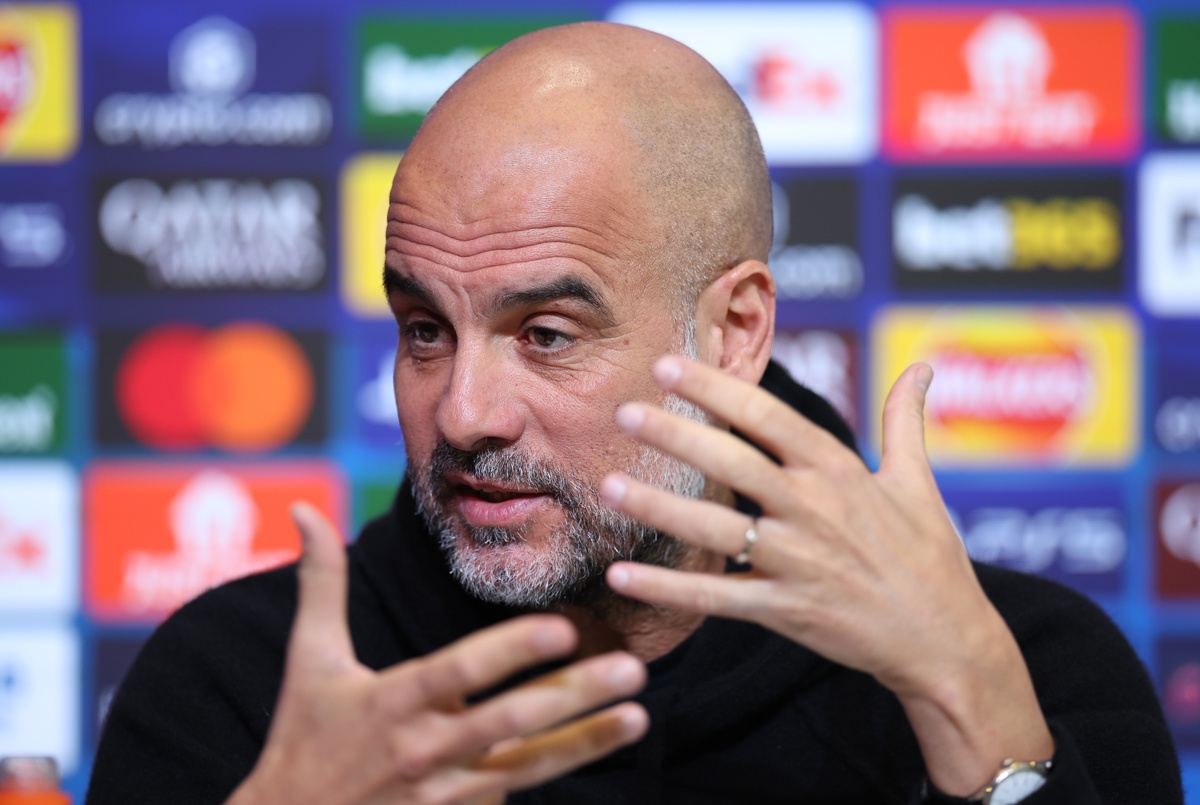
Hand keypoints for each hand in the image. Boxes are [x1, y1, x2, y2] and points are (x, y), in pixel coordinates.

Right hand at [228, 503, 647, 804]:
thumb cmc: (304, 735)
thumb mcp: (309, 660)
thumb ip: (321, 582)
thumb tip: (302, 509)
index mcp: (392, 701)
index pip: (461, 670)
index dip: (512, 651)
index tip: (564, 629)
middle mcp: (424, 749)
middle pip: (511, 720)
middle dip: (576, 694)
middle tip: (632, 669)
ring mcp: (445, 792)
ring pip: (529, 766)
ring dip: (587, 740)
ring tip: (639, 717)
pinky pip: (514, 791)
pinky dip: (558, 767)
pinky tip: (604, 742)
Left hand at [599, 356, 1051, 794]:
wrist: (947, 643)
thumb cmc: (931, 558)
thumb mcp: (919, 483)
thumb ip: (905, 421)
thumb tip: (922, 365)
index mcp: (840, 471)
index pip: (769, 417)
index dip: (717, 388)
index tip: (668, 365)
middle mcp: (815, 510)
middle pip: (734, 463)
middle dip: (676, 435)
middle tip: (622, 412)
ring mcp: (799, 562)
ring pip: (716, 529)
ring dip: (658, 508)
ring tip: (607, 487)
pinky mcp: (787, 610)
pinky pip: (716, 597)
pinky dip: (668, 588)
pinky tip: (621, 575)